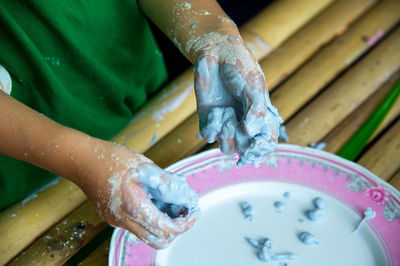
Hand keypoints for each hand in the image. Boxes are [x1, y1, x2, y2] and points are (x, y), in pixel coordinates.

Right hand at [80, 142, 198, 248]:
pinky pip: (138, 226)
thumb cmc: (110, 159)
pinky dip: (152, 219)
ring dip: (164, 224)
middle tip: (186, 212)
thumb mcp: (143, 166)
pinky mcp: (114, 217)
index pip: (166, 229)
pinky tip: (157, 200)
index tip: (194, 212)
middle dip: (176, 228)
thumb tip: (184, 194)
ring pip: (148, 235)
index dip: (185, 224)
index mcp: (133, 207)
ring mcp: (117, 221)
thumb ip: (165, 182)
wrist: (81, 160)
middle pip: (158, 240)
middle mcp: (124, 220)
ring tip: (173, 204)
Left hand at [194, 33, 282, 165]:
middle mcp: (243, 124)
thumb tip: (250, 133)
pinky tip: (216, 111)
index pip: (266, 142)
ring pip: (227, 148)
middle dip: (245, 148)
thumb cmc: (240, 68)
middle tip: (242, 132)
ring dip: (228, 136)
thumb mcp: (255, 88)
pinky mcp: (208, 119)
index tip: (256, 145)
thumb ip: (255, 112)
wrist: (217, 53)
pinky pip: (209, 136)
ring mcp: (225, 123)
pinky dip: (212, 127)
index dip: (262, 149)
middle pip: (246, 150)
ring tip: (228, 115)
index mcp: (260, 117)